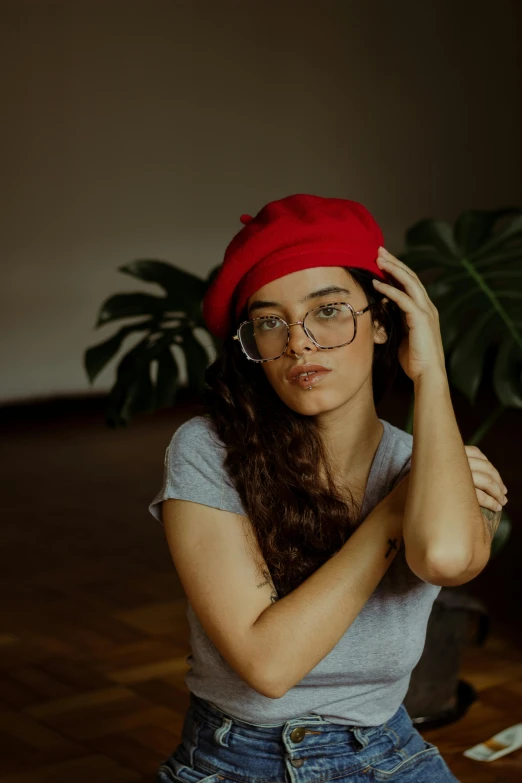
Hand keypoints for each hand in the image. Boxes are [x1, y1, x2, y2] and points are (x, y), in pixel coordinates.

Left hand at [373, 246, 445, 383]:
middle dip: (395, 262)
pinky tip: (378, 282)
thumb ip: (397, 320)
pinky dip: (390, 289)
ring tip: (378, 258)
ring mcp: (426, 311)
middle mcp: (427, 306)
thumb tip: (383, 310)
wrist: (428, 374)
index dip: (397, 270)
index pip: (410, 283)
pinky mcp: (421, 319)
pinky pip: (404, 299)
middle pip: (410, 276)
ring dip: (393, 269)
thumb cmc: (415, 359)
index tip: (382, 260)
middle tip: (379, 250)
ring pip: (409, 282)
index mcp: (424, 309)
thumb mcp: (403, 335)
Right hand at [385, 446, 506, 518]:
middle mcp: (442, 461)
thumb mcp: (427, 483)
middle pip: (480, 464)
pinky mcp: (446, 491)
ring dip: (495, 491)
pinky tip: (494, 507)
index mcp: (440, 456)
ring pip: (481, 478)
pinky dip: (489, 500)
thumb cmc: (410, 503)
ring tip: (501, 502)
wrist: (393, 514)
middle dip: (496, 478)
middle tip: (503, 492)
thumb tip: (465, 480)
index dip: (488, 464)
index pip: (472, 452)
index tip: (497, 478)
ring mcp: (444, 475)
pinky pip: (475, 492)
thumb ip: (444, 476)